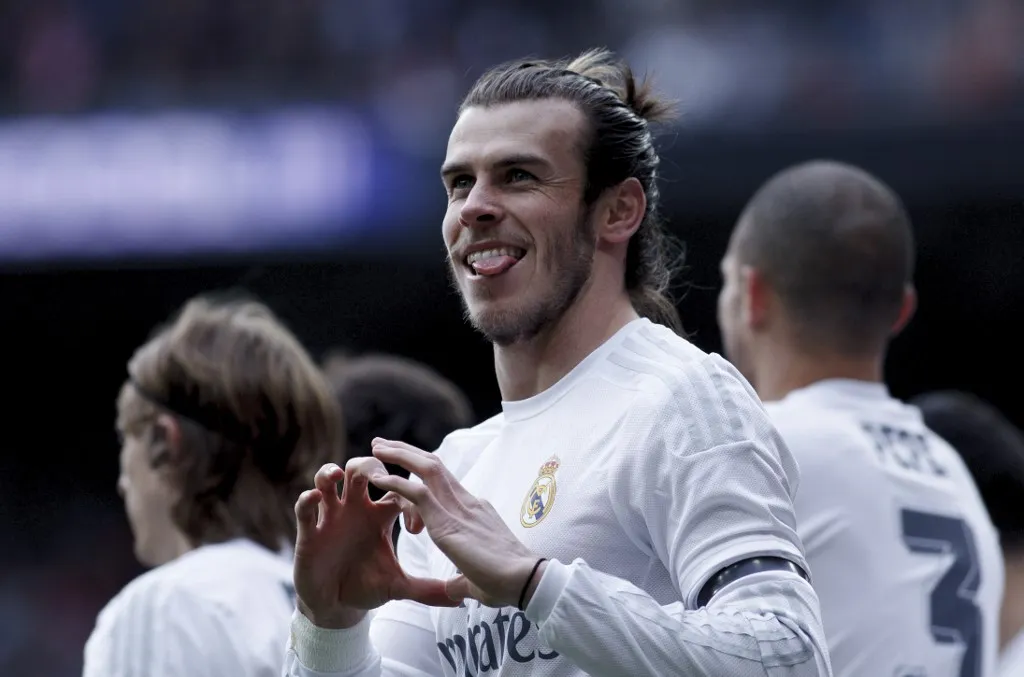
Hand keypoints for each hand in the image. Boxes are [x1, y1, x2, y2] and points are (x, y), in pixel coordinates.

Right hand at [292, 460, 457, 628]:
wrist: (336, 605)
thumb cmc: (367, 586)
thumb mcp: (399, 586)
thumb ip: (428, 589)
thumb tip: (460, 598)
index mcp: (381, 515)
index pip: (398, 488)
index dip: (409, 498)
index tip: (416, 530)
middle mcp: (356, 508)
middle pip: (363, 468)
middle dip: (372, 464)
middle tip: (380, 475)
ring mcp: (331, 516)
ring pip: (328, 478)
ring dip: (331, 471)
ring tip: (337, 475)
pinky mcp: (309, 531)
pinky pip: (304, 507)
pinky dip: (307, 498)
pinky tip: (315, 498)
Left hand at [369, 438, 542, 608]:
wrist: (524, 580)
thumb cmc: (506, 582)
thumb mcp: (476, 578)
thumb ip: (462, 578)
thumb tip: (454, 588)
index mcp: (475, 511)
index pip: (444, 484)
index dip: (421, 476)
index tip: (401, 472)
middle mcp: (467, 502)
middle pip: (434, 466)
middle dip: (407, 452)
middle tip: (382, 444)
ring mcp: (458, 508)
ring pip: (426, 468)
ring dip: (399, 455)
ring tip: (376, 447)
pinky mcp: (447, 522)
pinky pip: (417, 493)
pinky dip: (395, 483)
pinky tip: (378, 479)